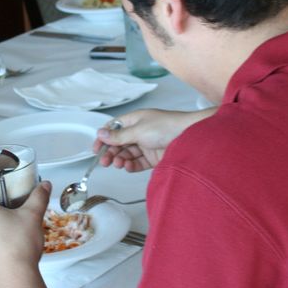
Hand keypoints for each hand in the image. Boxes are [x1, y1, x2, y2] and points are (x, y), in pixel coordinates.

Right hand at [93, 108, 213, 171]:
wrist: (190, 137)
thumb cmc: (167, 126)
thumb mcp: (138, 130)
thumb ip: (119, 136)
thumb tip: (101, 134)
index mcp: (135, 120)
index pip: (114, 128)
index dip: (104, 138)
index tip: (96, 149)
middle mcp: (140, 131)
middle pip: (119, 143)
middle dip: (111, 152)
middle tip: (105, 161)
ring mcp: (147, 144)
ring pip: (128, 154)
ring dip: (120, 159)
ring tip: (118, 164)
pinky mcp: (154, 157)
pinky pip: (138, 162)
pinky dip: (131, 166)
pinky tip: (128, 167)